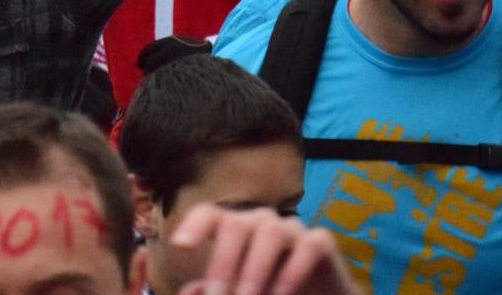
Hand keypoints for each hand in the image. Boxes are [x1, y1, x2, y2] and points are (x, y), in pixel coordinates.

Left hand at [171, 204, 360, 294]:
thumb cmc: (267, 290)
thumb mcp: (236, 292)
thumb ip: (212, 290)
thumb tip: (189, 293)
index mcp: (234, 228)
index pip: (210, 214)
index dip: (194, 224)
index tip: (179, 245)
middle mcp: (260, 220)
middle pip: (235, 224)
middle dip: (224, 263)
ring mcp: (292, 228)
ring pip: (270, 232)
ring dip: (256, 269)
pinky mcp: (322, 242)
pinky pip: (309, 245)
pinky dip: (293, 271)